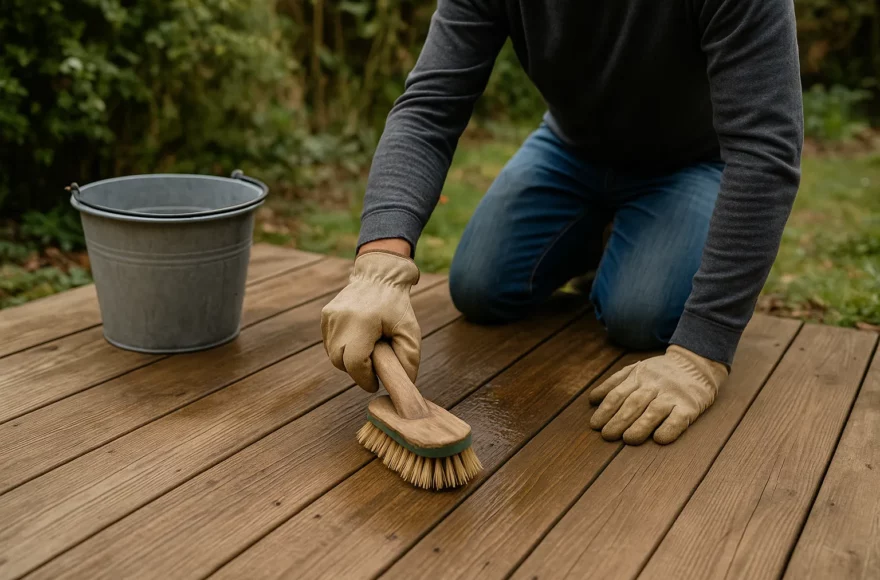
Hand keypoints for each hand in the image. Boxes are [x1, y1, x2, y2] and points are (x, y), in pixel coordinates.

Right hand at [321, 250, 420, 391]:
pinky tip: (356, 341)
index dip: (364, 379)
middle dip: (356, 371)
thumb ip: (409, 359)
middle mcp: (341, 319)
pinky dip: (341, 348)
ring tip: (365, 352)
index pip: (354, 363)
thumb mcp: (410, 331)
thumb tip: (404, 382)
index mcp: (362, 322)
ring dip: (347, 360)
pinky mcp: (325, 315)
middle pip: (340, 362)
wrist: (380, 275)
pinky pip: (329, 343)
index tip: (374, 384)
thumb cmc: (397, 305)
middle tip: (372, 368)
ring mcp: (330, 316)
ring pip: (333, 354)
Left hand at [588, 345, 727, 444]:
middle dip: (618, 420)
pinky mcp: (690, 406)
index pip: (618, 394)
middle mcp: (654, 385)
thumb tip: (592, 399)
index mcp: (638, 376)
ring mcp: (673, 395)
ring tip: (628, 439)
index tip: (595, 425)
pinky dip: (669, 429)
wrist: (697, 363)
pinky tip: (659, 439)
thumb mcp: (636, 369)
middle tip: (607, 435)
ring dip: (640, 426)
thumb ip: (614, 382)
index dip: (605, 410)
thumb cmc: (661, 371)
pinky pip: (680, 418)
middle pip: (633, 403)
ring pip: (654, 411)